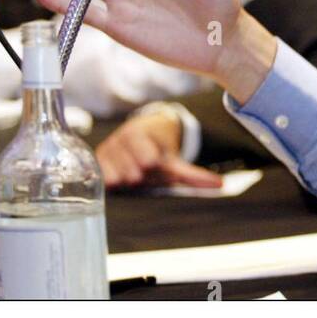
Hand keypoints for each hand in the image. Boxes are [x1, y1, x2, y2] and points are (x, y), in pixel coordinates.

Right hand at [96, 107, 223, 189]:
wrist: (142, 132)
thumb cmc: (160, 149)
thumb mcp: (174, 159)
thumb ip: (193, 174)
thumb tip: (220, 185)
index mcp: (139, 133)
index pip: (147, 159)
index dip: (152, 164)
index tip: (153, 163)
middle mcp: (120, 139)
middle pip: (132, 173)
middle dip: (140, 176)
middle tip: (142, 173)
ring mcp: (106, 150)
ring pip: (115, 178)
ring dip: (126, 180)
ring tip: (132, 174)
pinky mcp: (96, 161)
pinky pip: (102, 179)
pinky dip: (111, 182)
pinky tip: (117, 179)